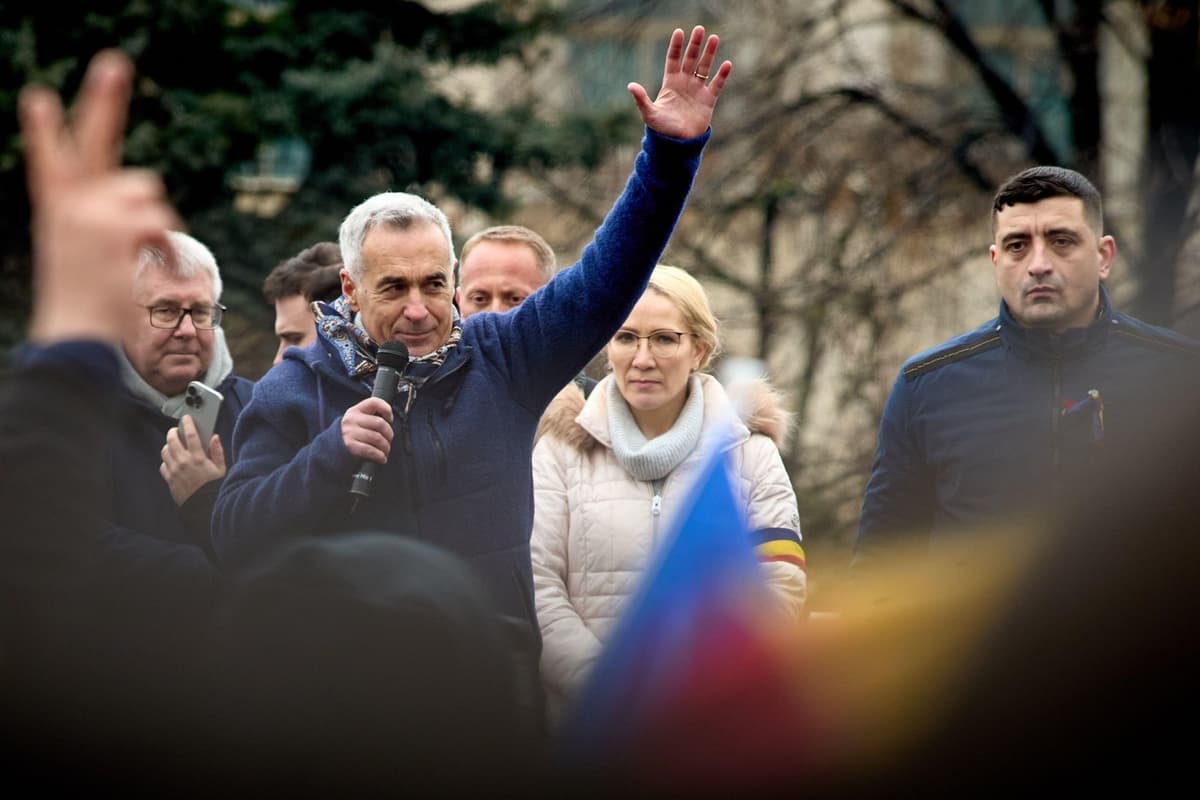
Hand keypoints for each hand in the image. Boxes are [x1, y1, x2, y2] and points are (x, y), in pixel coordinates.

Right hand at [20, 50, 177, 343]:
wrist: (78, 334)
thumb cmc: (88, 302)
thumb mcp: (84, 254)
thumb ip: (104, 220)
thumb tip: (145, 198)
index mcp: (56, 210)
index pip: (50, 161)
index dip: (47, 131)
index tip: (38, 97)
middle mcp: (69, 204)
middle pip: (92, 142)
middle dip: (103, 99)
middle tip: (114, 63)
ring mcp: (91, 213)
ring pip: (146, 190)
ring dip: (155, 220)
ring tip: (138, 255)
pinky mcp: (116, 228)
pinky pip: (159, 220)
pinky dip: (165, 243)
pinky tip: (149, 264)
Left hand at [160, 415, 226, 505]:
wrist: (204, 507)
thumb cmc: (214, 488)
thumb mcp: (221, 469)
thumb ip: (217, 452)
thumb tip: (214, 437)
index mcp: (198, 458)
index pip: (190, 435)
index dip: (188, 423)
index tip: (187, 418)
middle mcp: (183, 462)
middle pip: (172, 440)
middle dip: (173, 432)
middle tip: (176, 430)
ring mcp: (174, 471)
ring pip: (165, 451)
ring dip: (168, 445)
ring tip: (174, 445)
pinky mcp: (169, 479)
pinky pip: (163, 465)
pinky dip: (166, 461)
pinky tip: (173, 461)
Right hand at [341, 397, 393, 463]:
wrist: (329, 449)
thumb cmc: (349, 435)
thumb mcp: (356, 421)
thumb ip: (369, 417)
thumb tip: (388, 421)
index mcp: (355, 411)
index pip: (374, 402)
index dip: (386, 409)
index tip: (390, 419)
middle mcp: (352, 420)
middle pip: (380, 423)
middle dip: (389, 434)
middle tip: (389, 440)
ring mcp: (350, 432)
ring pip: (377, 438)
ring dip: (385, 447)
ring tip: (386, 451)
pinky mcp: (350, 446)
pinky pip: (371, 450)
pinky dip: (379, 456)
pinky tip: (381, 458)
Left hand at [628, 26, 731, 140]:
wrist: (677, 145)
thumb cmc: (661, 129)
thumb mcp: (649, 113)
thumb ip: (641, 99)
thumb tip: (630, 85)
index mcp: (670, 83)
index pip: (673, 60)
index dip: (676, 46)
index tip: (679, 32)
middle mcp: (685, 83)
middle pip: (690, 59)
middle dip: (695, 44)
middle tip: (700, 28)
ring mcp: (697, 91)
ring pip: (704, 67)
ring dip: (709, 53)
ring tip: (714, 38)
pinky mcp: (708, 100)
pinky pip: (716, 85)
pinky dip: (722, 75)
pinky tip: (727, 64)